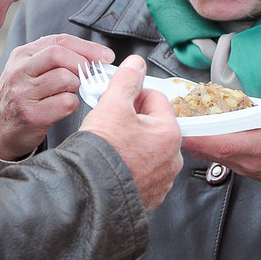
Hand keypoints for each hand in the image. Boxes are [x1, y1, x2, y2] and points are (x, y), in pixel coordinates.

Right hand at [0, 34, 114, 159]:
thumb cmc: (23, 97)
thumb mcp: (30, 70)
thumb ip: (55, 59)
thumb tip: (96, 57)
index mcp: (23, 55)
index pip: (60, 41)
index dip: (88, 47)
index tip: (106, 56)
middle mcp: (20, 71)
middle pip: (60, 55)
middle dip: (83, 65)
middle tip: (89, 77)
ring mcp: (24, 93)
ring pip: (66, 79)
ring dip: (77, 87)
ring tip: (70, 93)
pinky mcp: (31, 115)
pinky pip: (66, 103)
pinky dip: (73, 105)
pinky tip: (64, 107)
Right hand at [80, 55, 182, 209]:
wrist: (87, 193)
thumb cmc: (102, 154)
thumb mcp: (112, 105)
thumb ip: (127, 80)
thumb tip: (136, 64)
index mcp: (169, 133)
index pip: (155, 99)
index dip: (132, 97)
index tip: (117, 102)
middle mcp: (172, 158)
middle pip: (153, 125)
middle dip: (133, 121)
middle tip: (111, 125)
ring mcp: (162, 179)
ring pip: (148, 149)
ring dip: (132, 144)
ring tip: (111, 146)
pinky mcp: (150, 195)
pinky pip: (143, 171)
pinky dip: (131, 166)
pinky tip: (115, 164)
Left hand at [182, 95, 260, 194]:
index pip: (223, 142)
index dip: (199, 135)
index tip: (181, 124)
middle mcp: (249, 158)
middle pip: (208, 148)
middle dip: (188, 134)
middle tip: (170, 114)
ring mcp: (245, 165)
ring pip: (211, 153)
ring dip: (195, 139)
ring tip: (181, 118)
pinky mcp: (245, 167)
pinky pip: (219, 156)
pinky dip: (207, 144)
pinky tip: (202, 130)